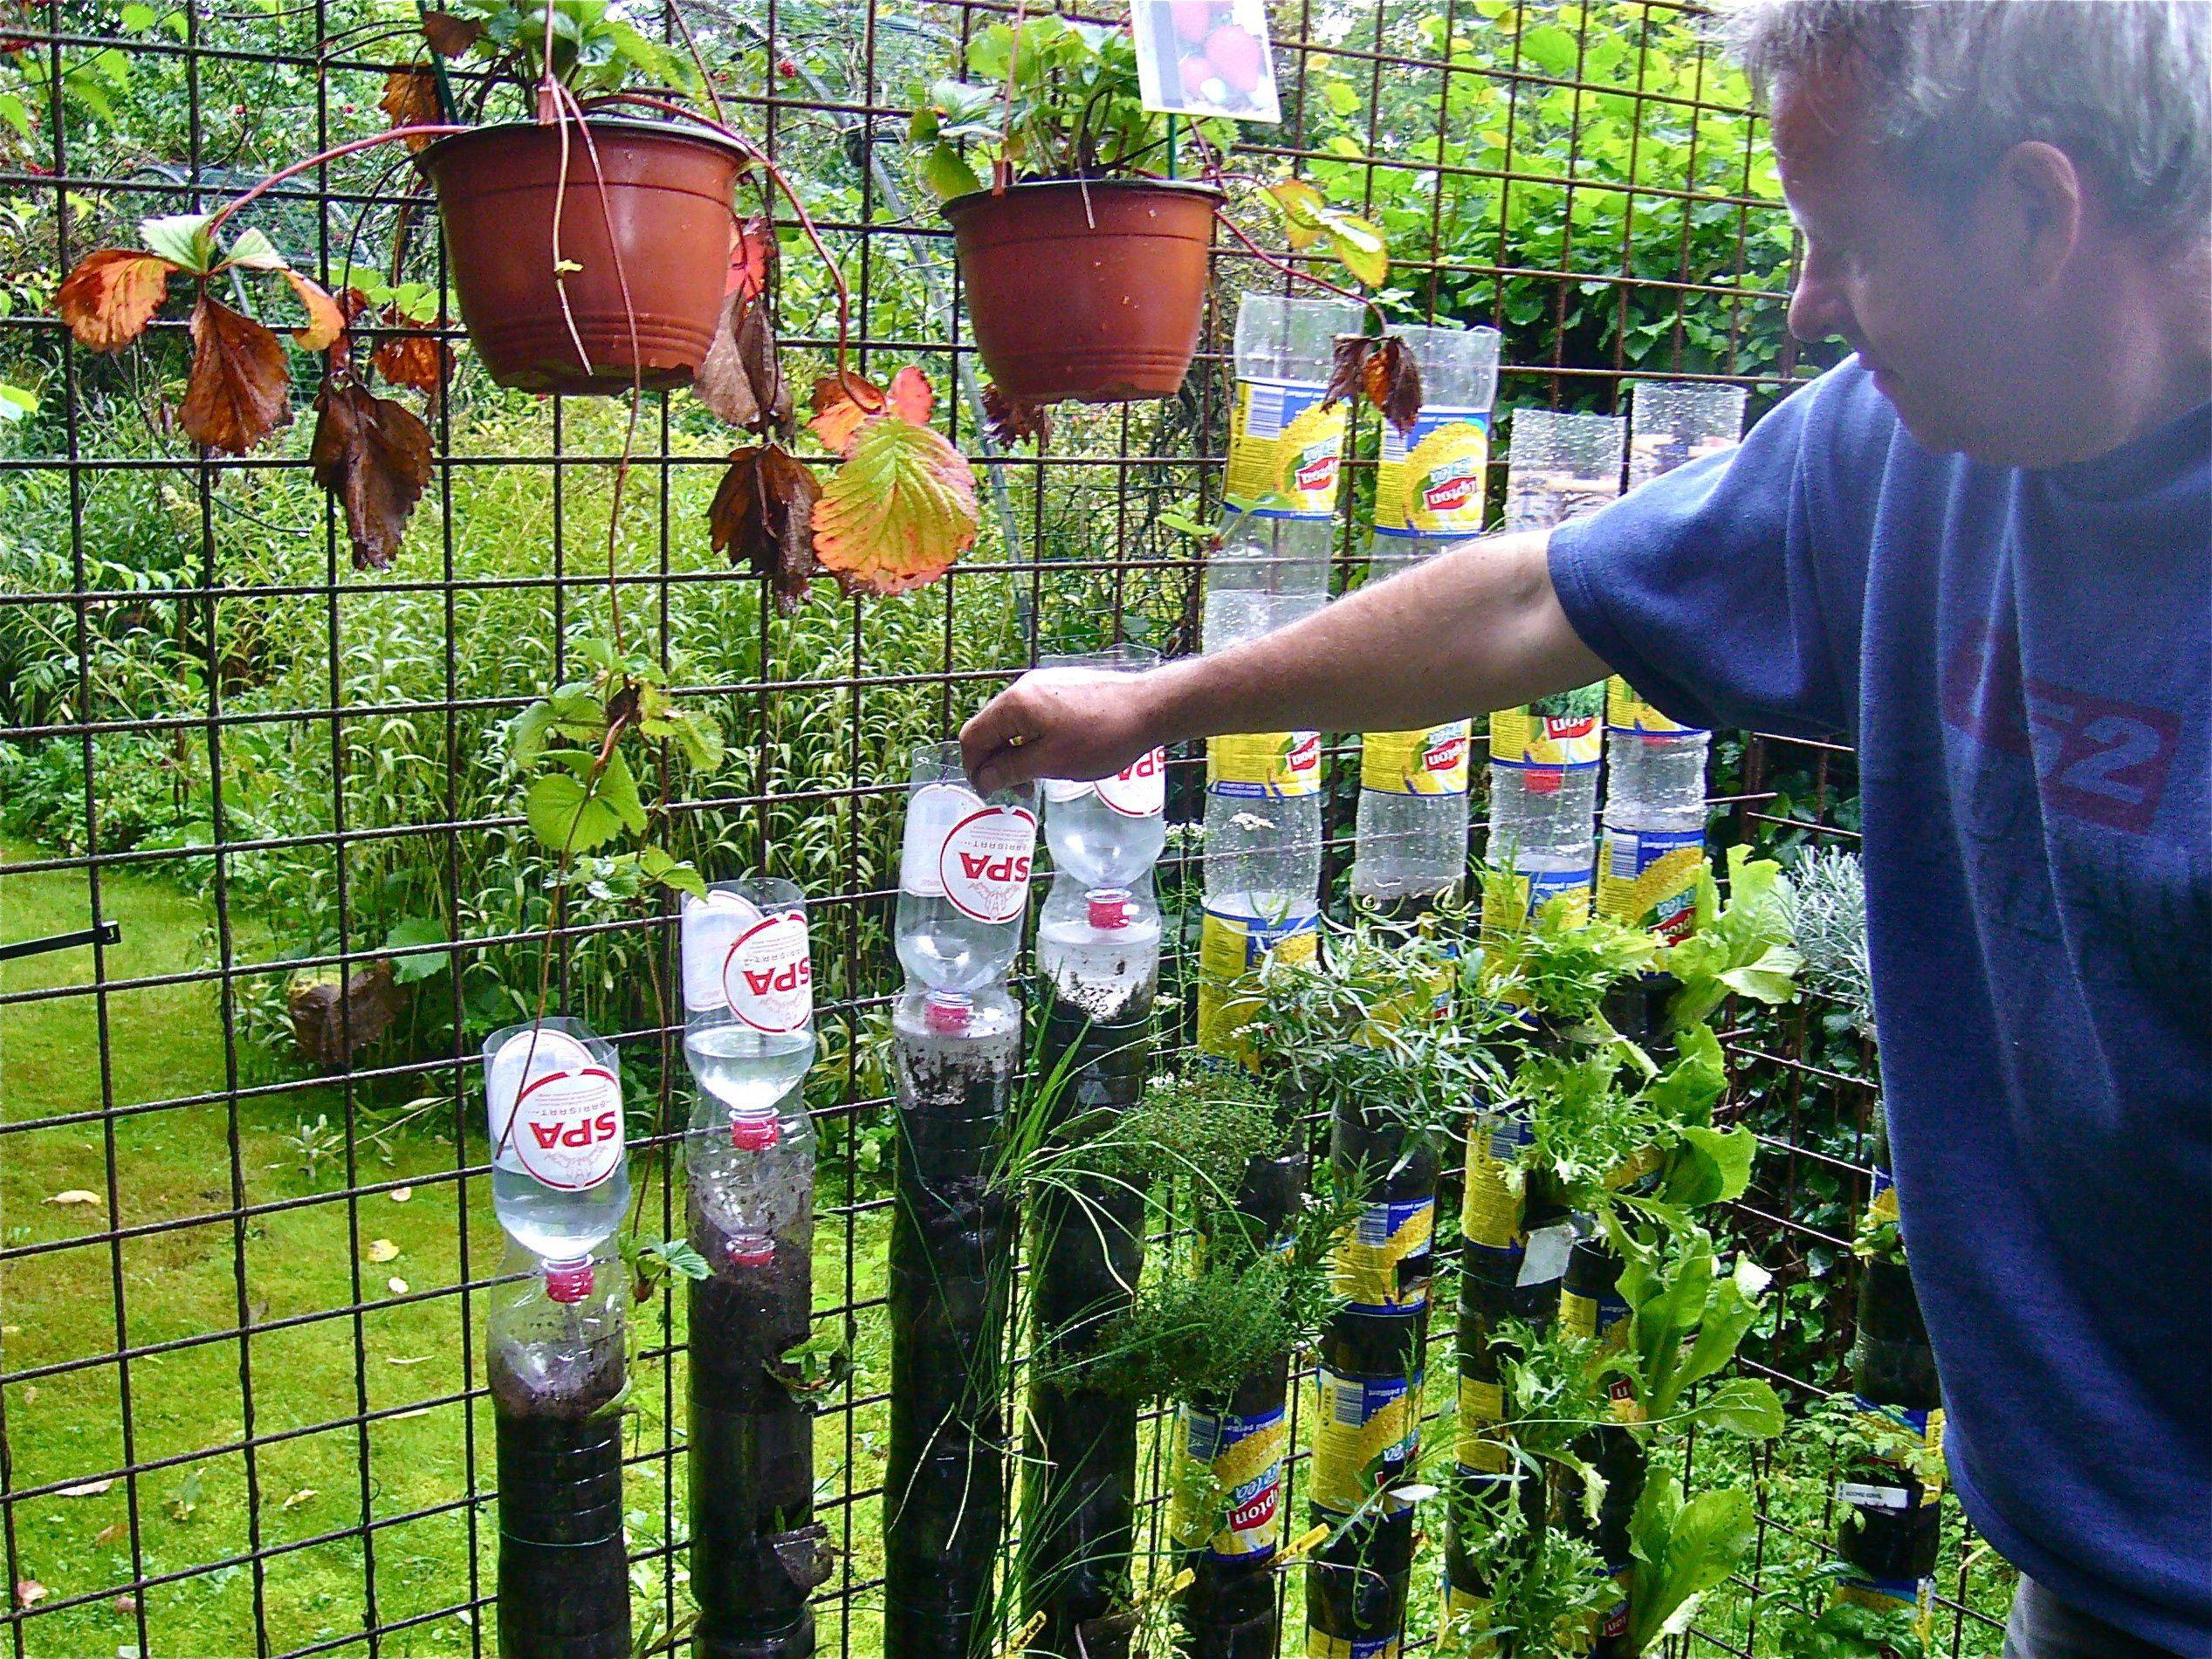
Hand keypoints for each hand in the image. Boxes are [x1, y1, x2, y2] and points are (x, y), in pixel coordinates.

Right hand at [961, 666, 1169, 793]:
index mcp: (1014, 704)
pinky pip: (1035, 714)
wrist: (1150, 707)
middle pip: (992, 727)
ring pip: (1014, 722)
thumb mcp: (1051, 762)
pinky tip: (1056, 755)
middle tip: (1019, 791)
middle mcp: (1024, 687)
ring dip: (1017, 751)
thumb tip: (984, 779)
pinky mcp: (1064, 687)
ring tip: (1038, 777)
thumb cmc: (1102, 738)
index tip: (991, 794)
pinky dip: (1034, 737)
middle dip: (997, 762)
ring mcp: (1045, 683)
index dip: (975, 769)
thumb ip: (1011, 770)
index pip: (972, 736)